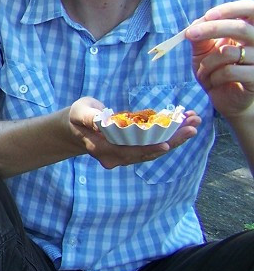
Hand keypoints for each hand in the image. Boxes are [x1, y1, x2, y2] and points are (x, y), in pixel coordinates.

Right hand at [68, 97, 199, 169]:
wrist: (77, 129)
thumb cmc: (78, 117)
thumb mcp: (80, 113)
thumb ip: (91, 118)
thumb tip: (104, 123)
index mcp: (102, 149)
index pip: (128, 151)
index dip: (147, 148)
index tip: (166, 144)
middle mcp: (117, 157)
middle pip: (148, 151)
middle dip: (172, 140)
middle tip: (192, 127)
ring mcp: (127, 156)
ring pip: (154, 150)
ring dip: (176, 137)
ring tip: (194, 122)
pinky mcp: (134, 151)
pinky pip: (154, 145)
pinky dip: (171, 135)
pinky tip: (185, 124)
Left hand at [186, 0, 253, 119]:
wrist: (225, 98)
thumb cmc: (216, 70)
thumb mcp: (204, 51)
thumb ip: (201, 36)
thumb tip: (196, 23)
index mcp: (250, 30)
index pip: (250, 10)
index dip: (231, 9)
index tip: (207, 15)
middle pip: (241, 28)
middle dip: (212, 29)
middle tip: (190, 34)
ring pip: (228, 52)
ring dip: (207, 62)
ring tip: (204, 72)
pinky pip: (230, 71)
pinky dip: (214, 76)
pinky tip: (214, 82)